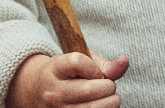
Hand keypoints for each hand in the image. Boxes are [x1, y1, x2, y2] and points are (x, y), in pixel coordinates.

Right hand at [7, 50, 129, 107]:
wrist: (39, 91)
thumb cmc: (68, 74)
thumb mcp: (82, 61)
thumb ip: (105, 65)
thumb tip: (125, 62)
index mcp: (56, 68)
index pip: (77, 62)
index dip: (95, 67)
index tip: (97, 72)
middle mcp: (54, 92)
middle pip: (88, 90)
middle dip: (108, 87)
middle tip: (109, 86)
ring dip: (109, 104)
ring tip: (108, 98)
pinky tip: (102, 107)